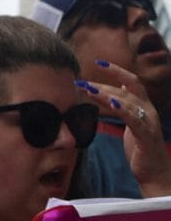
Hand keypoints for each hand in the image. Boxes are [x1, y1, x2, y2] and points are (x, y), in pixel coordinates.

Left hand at [82, 61, 170, 195]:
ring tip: (88, 89)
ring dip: (105, 94)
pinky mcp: (147, 136)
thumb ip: (126, 105)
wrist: (154, 173)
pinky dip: (122, 109)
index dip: (116, 70)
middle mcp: (149, 110)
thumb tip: (117, 89)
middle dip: (102, 85)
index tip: (98, 62)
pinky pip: (133, 119)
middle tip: (81, 82)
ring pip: (127, 102)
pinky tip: (110, 103)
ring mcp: (149, 122)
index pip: (131, 81)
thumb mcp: (132, 121)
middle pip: (125, 90)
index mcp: (144, 106)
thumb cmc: (140, 147)